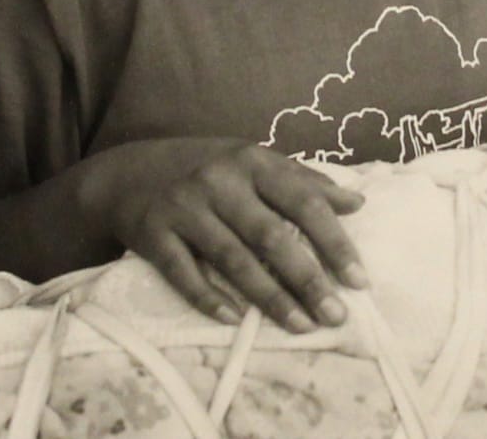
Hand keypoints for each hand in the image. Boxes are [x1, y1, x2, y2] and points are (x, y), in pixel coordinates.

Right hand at [76, 138, 365, 331]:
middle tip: (336, 315)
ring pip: (233, 260)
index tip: (359, 280)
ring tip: (301, 326)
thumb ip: (305, 182)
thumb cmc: (208, 168)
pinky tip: (237, 322)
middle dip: (308, 279)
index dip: (334, 242)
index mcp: (254, 162)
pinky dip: (210, 299)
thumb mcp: (255, 163)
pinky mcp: (152, 234)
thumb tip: (358, 202)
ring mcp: (184, 208)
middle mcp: (221, 182)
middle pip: (272, 236)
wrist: (126, 172)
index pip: (304, 202)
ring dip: (270, 298)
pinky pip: (184, 274)